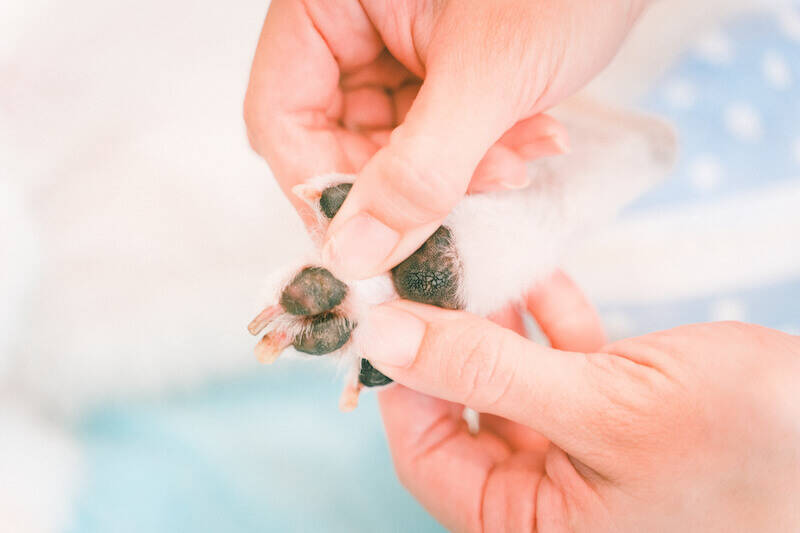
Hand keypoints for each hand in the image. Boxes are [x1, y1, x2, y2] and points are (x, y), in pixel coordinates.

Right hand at [244, 0, 645, 278]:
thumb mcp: (487, 76)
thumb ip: (419, 172)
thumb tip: (352, 255)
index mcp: (328, 4)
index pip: (283, 116)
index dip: (319, 189)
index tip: (365, 247)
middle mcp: (352, 27)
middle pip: (338, 140)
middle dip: (409, 184)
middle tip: (463, 208)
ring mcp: (395, 48)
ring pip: (395, 148)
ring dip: (457, 173)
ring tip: (521, 155)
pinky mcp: (438, 68)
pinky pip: (437, 136)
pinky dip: (481, 151)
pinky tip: (534, 137)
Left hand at [359, 272, 799, 531]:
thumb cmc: (750, 450)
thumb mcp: (605, 408)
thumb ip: (485, 373)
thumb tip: (385, 338)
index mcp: (532, 527)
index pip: (427, 457)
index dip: (402, 383)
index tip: (390, 311)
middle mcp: (551, 501)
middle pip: (463, 414)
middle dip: (451, 342)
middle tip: (435, 274)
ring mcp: (583, 456)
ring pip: (510, 383)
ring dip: (497, 323)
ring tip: (483, 263)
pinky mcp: (617, 416)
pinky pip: (561, 367)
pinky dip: (549, 322)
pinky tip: (539, 276)